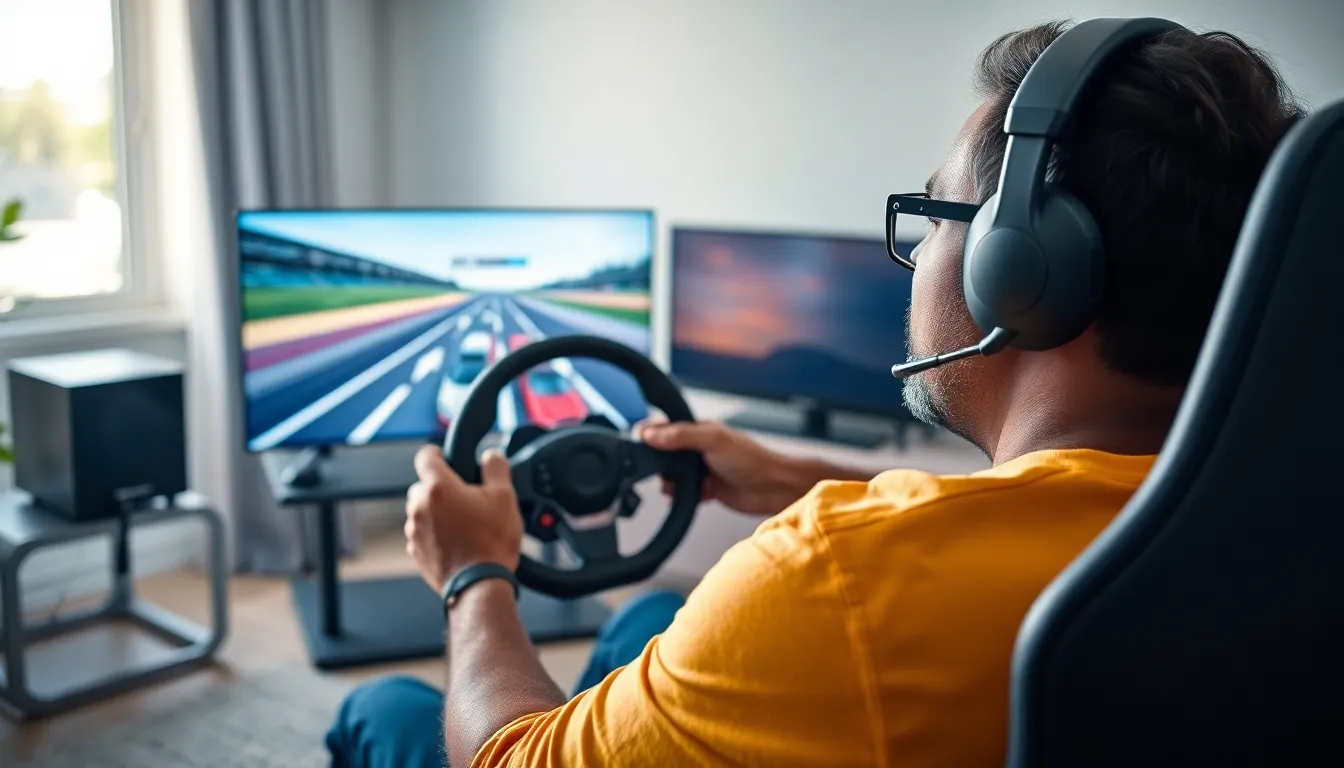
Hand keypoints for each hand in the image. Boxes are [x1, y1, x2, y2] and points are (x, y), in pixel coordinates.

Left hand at [405, 446, 523, 592]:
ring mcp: (414, 530)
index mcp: (438, 487)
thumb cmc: (491, 542)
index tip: (447, 458)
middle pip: (423, 484)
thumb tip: (491, 456)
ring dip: (437, 511)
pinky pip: (422, 532)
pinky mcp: (416, 551)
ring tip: (464, 524)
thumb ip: (496, 467)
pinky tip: (457, 541)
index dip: (438, 453)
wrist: (480, 585)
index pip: (426, 455)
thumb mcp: (505, 496)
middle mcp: (419, 507)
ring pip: (422, 510)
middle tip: (466, 498)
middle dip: (442, 487)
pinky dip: (435, 532)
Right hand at [635, 417, 805, 516]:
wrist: (774, 489)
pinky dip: (686, 496)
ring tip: (681, 486)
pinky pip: (685, 493)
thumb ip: (681, 436)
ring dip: (673, 484)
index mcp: (699, 430)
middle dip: (660, 465)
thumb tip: (652, 433)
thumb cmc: (753, 460)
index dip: (650, 434)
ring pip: (673, 476)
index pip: (666, 427)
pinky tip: (698, 495)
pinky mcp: (708, 489)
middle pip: (664, 454)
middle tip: (665, 472)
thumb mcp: (713, 440)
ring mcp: (703, 469)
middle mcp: (699, 448)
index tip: (640, 443)